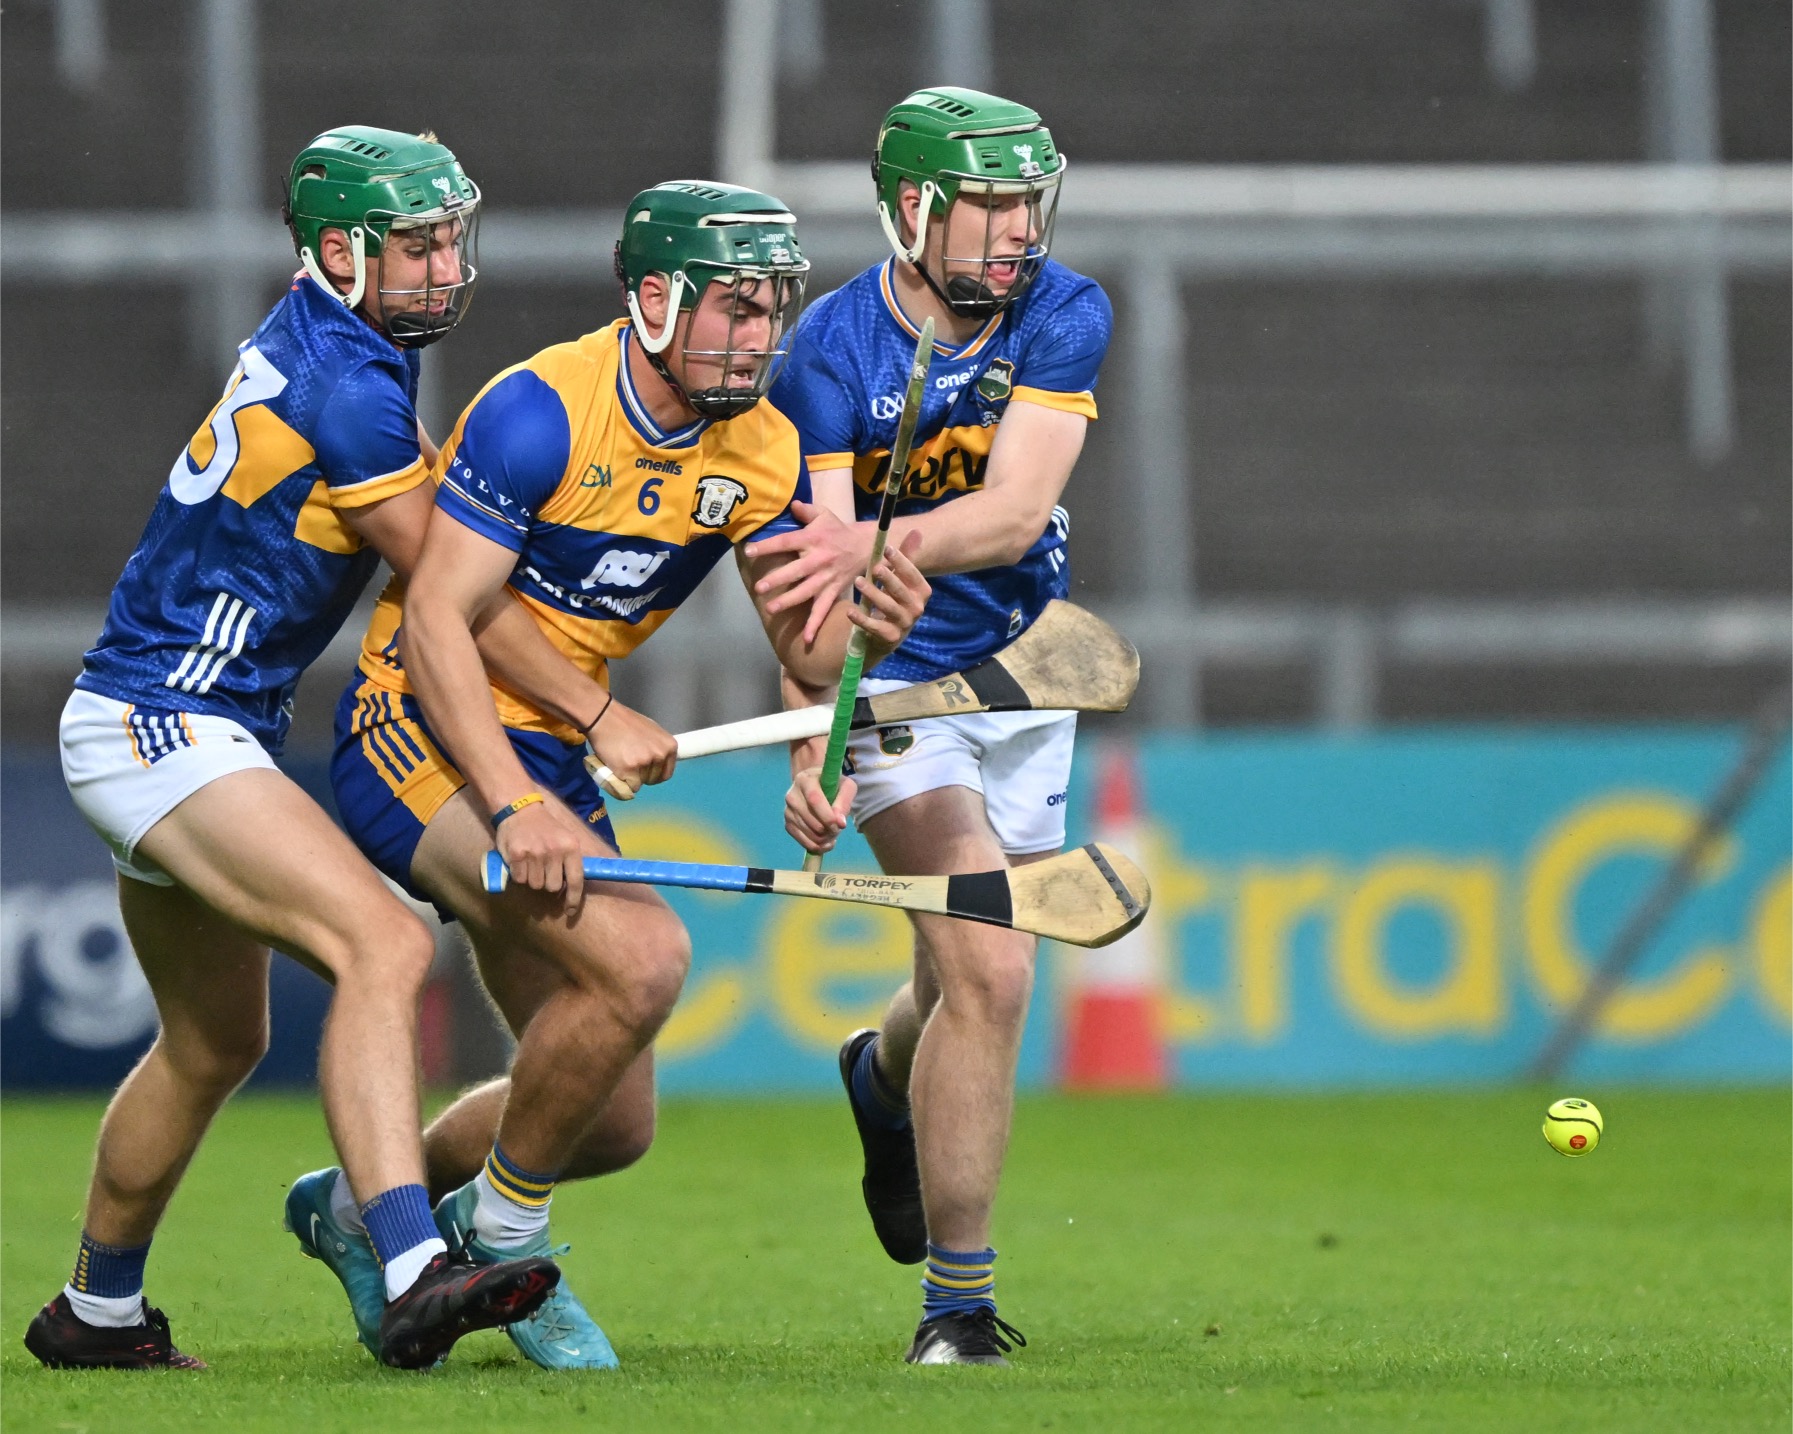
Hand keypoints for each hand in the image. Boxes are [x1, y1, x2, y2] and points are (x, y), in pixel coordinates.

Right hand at [493, 797, 589, 909]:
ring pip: (535, 885)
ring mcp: (535, 853)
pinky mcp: (517, 855)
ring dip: (532, 879)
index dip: (573, 899)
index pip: (576, 880)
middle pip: (552, 887)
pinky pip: (519, 879)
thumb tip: (573, 888)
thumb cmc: (545, 827)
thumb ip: (570, 860)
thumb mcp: (565, 838)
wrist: (520, 808)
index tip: (570, 910)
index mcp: (571, 847)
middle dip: (547, 884)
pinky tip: (519, 861)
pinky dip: (518, 875)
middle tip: (543, 871)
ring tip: (531, 863)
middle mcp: (554, 850)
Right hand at [583, 698, 677, 800]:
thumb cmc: (625, 722)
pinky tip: (615, 768)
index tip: (644, 771)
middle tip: (629, 762)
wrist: (604, 717)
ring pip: (640, 784)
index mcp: (669, 746)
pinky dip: (621, 782)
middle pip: (653, 780)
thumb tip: (659, 762)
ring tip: (621, 761)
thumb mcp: (651, 731)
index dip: (654, 774)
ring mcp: (645, 763)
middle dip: (641, 775)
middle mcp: (660, 755)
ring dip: (630, 778)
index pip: (666, 773)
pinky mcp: (629, 769)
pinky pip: (628, 787)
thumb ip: (657, 747)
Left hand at [747, 502, 874, 642]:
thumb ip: (806, 511)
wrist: (866, 546)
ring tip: (771, 609)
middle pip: (795, 570)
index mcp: (813, 539)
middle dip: (777, 579)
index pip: (786, 542)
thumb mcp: (824, 515)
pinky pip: (824, 609)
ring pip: (806, 592)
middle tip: (759, 587)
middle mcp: (819, 559)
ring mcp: (826, 578)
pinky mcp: (834, 591)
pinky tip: (807, 639)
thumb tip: (791, 504)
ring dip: (789, 601)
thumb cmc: (838, 530)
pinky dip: (816, 624)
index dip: (768, 546)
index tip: (749, 550)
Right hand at [785, 765, 856, 853]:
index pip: (814, 799)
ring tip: (833, 833)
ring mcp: (788, 811)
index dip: (827, 816)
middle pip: (811, 820)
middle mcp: (792, 795)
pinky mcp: (787, 824)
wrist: (816, 787)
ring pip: (808, 833)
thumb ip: (844, 801)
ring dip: (825, 839)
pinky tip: (826, 842)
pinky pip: (803, 842)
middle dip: (829, 830)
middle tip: (839, 828)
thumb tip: (840, 823)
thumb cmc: (833, 785)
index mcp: (805, 780)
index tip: (840, 826)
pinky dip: (817, 846)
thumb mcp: (845, 786)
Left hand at [846, 530, 930, 651]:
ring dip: (872, 594)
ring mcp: (904, 624)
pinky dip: (862, 619)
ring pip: (887, 607)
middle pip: (900, 590)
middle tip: (874, 566)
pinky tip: (850, 611)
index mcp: (922, 591)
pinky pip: (874, 627)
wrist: (888, 635)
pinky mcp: (890, 637)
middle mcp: (917, 608)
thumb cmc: (894, 600)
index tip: (887, 549)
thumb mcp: (901, 580)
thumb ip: (906, 557)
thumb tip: (916, 531)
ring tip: (858, 581)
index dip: (901, 561)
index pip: (912, 573)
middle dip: (888, 578)